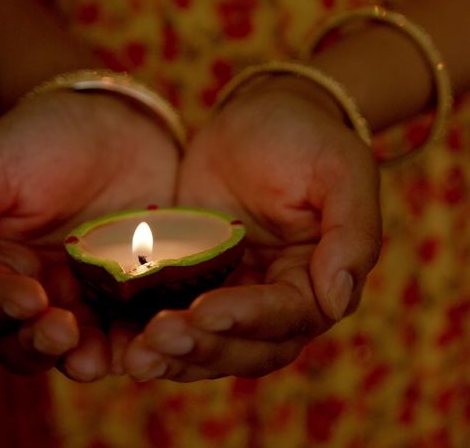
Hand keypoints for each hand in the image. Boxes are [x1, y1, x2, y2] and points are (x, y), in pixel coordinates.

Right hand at [0, 92, 179, 380]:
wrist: (120, 119)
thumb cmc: (42, 139)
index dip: (3, 310)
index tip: (29, 299)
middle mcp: (42, 295)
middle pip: (30, 344)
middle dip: (43, 345)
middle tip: (63, 332)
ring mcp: (95, 299)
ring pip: (85, 349)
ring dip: (90, 358)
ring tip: (101, 356)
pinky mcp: (143, 295)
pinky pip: (139, 329)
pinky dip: (140, 341)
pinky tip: (147, 340)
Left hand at [123, 76, 381, 380]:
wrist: (260, 113)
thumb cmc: (309, 137)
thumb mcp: (342, 170)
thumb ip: (352, 234)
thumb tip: (337, 300)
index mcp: (319, 282)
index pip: (287, 316)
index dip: (247, 318)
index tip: (204, 310)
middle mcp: (278, 303)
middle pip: (246, 348)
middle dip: (203, 347)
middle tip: (158, 337)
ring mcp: (232, 298)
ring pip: (207, 348)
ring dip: (174, 356)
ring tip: (135, 355)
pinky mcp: (191, 288)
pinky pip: (172, 322)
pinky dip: (147, 338)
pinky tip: (117, 342)